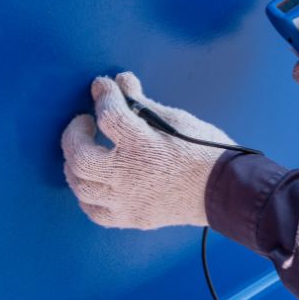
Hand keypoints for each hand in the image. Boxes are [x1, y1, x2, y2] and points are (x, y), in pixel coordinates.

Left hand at [61, 72, 232, 229]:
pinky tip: (93, 182)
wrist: (224, 191)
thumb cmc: (205, 152)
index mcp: (143, 145)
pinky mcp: (131, 217)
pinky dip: (87, 195)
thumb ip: (143, 103)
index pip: (109, 115)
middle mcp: (129, 175)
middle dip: (74, 134)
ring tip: (86, 151)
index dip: (104, 95)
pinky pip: (94, 211)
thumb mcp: (176, 120)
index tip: (103, 86)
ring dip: (75, 164)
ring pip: (81, 185)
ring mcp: (127, 200)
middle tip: (85, 123)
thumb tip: (123, 81)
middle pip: (80, 156)